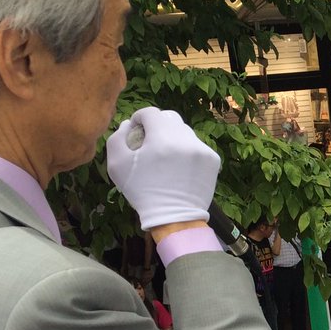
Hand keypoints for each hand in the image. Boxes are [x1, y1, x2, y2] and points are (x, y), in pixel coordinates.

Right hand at [106, 108, 220, 229]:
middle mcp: (186, 139)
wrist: (174, 216)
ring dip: (173, 138)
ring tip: (166, 157)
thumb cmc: (142, 191)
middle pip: (170, 118)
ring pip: (184, 131)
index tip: (137, 131)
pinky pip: (196, 145)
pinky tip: (180, 167)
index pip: (151, 112)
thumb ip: (118, 137)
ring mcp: (202, 149)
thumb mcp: (117, 164)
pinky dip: (187, 151)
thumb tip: (130, 124)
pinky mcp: (213, 159)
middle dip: (158, 125)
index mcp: (162, 138)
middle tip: (151, 142)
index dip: (140, 118)